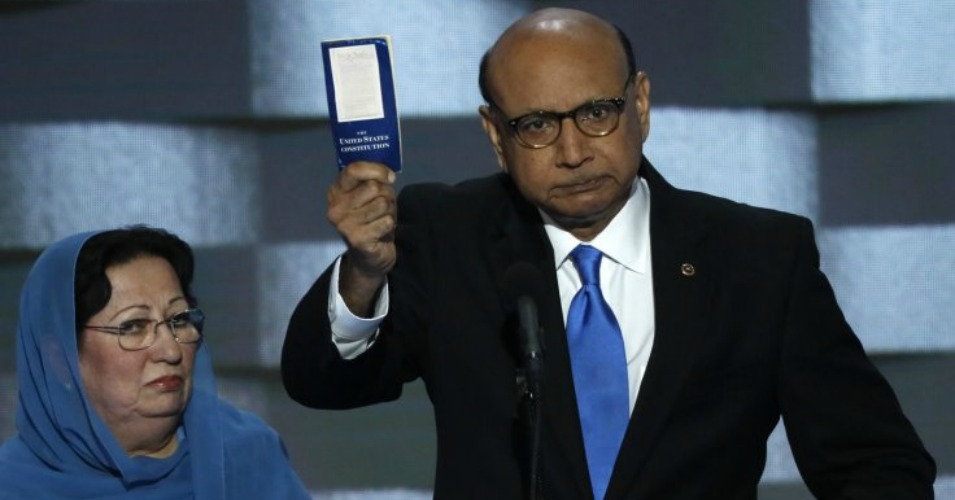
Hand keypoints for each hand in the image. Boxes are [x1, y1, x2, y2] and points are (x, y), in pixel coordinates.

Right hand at [327, 162, 396, 315]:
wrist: (369, 257)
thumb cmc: (371, 220)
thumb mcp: (369, 196)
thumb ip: (373, 181)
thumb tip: (388, 176)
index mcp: (336, 192)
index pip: (353, 170)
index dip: (376, 169)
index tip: (390, 177)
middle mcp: (335, 207)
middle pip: (373, 187)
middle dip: (387, 195)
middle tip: (384, 207)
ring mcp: (344, 225)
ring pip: (382, 203)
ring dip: (389, 211)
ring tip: (382, 219)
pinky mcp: (357, 239)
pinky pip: (386, 221)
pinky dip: (390, 224)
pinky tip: (382, 232)